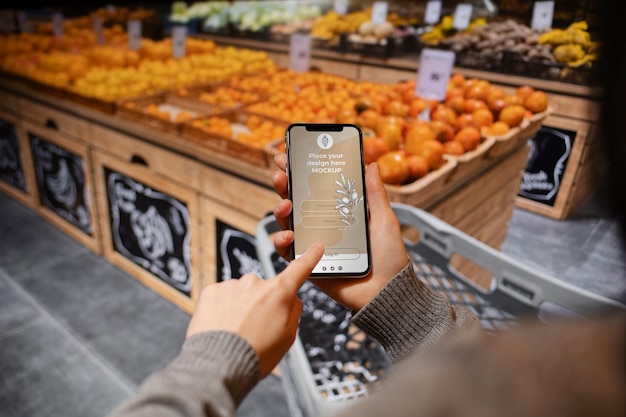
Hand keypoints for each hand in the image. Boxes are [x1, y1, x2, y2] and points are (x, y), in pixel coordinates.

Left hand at [186, 242, 323, 377]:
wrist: (218, 365)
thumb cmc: (254, 355)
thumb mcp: (287, 337)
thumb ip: (293, 311)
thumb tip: (291, 299)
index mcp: (278, 293)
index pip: (299, 269)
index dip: (310, 257)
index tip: (316, 247)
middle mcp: (255, 283)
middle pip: (264, 289)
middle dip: (262, 303)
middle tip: (255, 327)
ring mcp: (232, 285)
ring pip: (241, 293)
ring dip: (240, 307)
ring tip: (236, 331)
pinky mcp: (212, 291)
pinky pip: (222, 296)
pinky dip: (222, 308)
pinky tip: (222, 326)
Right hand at [272, 153, 408, 310]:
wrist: (387, 292)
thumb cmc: (389, 257)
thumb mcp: (384, 219)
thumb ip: (375, 194)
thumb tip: (371, 164)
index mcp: (340, 212)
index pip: (316, 187)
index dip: (301, 172)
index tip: (290, 155)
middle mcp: (323, 225)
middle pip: (296, 200)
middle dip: (284, 185)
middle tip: (281, 174)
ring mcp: (313, 244)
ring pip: (287, 223)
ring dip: (280, 210)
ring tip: (285, 203)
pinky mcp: (308, 263)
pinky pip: (287, 251)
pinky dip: (282, 241)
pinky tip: (289, 234)